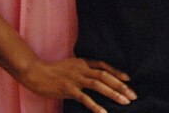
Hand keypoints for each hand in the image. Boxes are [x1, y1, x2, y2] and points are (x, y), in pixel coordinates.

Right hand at [18, 57, 136, 112]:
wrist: (35, 72)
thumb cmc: (53, 71)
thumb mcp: (71, 66)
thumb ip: (83, 70)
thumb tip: (95, 77)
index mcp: (83, 62)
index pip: (104, 66)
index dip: (117, 72)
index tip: (129, 79)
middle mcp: (82, 69)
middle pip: (105, 76)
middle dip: (121, 85)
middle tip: (133, 95)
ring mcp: (75, 79)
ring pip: (99, 85)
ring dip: (113, 94)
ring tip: (125, 102)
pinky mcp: (68, 89)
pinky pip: (85, 98)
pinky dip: (95, 106)